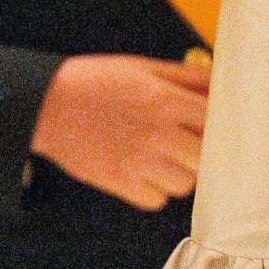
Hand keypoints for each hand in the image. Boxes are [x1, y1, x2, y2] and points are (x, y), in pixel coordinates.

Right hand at [31, 53, 209, 209]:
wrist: (48, 104)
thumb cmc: (97, 82)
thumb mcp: (144, 68)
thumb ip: (186, 76)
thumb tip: (221, 83)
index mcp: (164, 100)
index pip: (213, 122)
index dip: (216, 127)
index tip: (210, 127)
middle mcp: (155, 132)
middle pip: (203, 158)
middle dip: (200, 154)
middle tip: (188, 147)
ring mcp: (136, 160)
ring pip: (184, 184)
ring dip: (180, 175)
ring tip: (165, 160)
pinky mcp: (118, 182)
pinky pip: (156, 200)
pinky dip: (155, 191)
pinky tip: (146, 173)